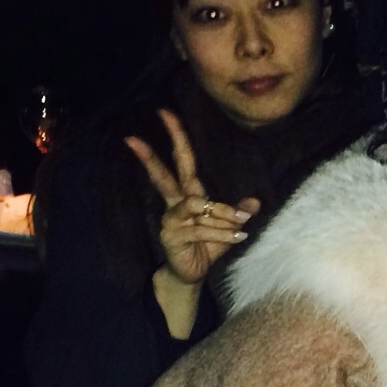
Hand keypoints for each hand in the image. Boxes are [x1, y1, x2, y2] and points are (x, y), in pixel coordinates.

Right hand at [124, 109, 257, 285]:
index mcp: (187, 195)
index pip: (181, 160)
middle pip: (163, 175)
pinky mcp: (172, 236)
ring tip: (240, 228)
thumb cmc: (206, 247)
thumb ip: (237, 214)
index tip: (165, 112)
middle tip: (131, 138)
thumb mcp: (228, 229)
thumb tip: (255, 202)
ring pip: (200, 206)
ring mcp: (170, 219)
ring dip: (225, 217)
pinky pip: (202, 227)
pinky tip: (236, 238)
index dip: (176, 137)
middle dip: (149, 156)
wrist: (191, 274)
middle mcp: (175, 203)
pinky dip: (223, 233)